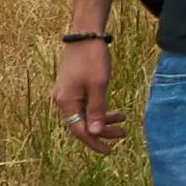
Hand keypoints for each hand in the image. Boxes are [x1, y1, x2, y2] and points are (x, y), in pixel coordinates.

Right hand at [52, 39, 123, 155]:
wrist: (85, 35)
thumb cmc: (92, 59)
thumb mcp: (98, 85)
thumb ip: (96, 110)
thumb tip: (95, 133)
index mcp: (65, 102)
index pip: (79, 130)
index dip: (94, 142)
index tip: (109, 150)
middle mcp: (62, 100)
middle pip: (81, 124)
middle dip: (102, 131)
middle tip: (123, 134)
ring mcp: (66, 94)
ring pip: (84, 114)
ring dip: (102, 120)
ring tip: (123, 121)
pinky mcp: (72, 87)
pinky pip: (84, 105)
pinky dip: (99, 109)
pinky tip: (113, 111)